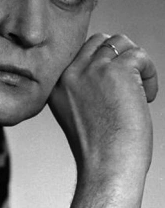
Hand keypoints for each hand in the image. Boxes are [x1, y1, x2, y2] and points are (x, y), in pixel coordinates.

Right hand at [49, 33, 157, 179]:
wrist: (106, 166)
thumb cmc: (97, 148)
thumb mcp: (73, 112)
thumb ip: (79, 88)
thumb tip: (104, 67)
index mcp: (57, 82)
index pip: (80, 52)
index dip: (102, 63)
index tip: (113, 85)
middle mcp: (70, 72)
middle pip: (99, 40)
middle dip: (118, 57)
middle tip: (128, 85)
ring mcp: (92, 69)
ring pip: (120, 42)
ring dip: (135, 63)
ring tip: (139, 90)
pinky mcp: (117, 71)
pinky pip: (139, 55)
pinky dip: (149, 73)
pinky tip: (147, 97)